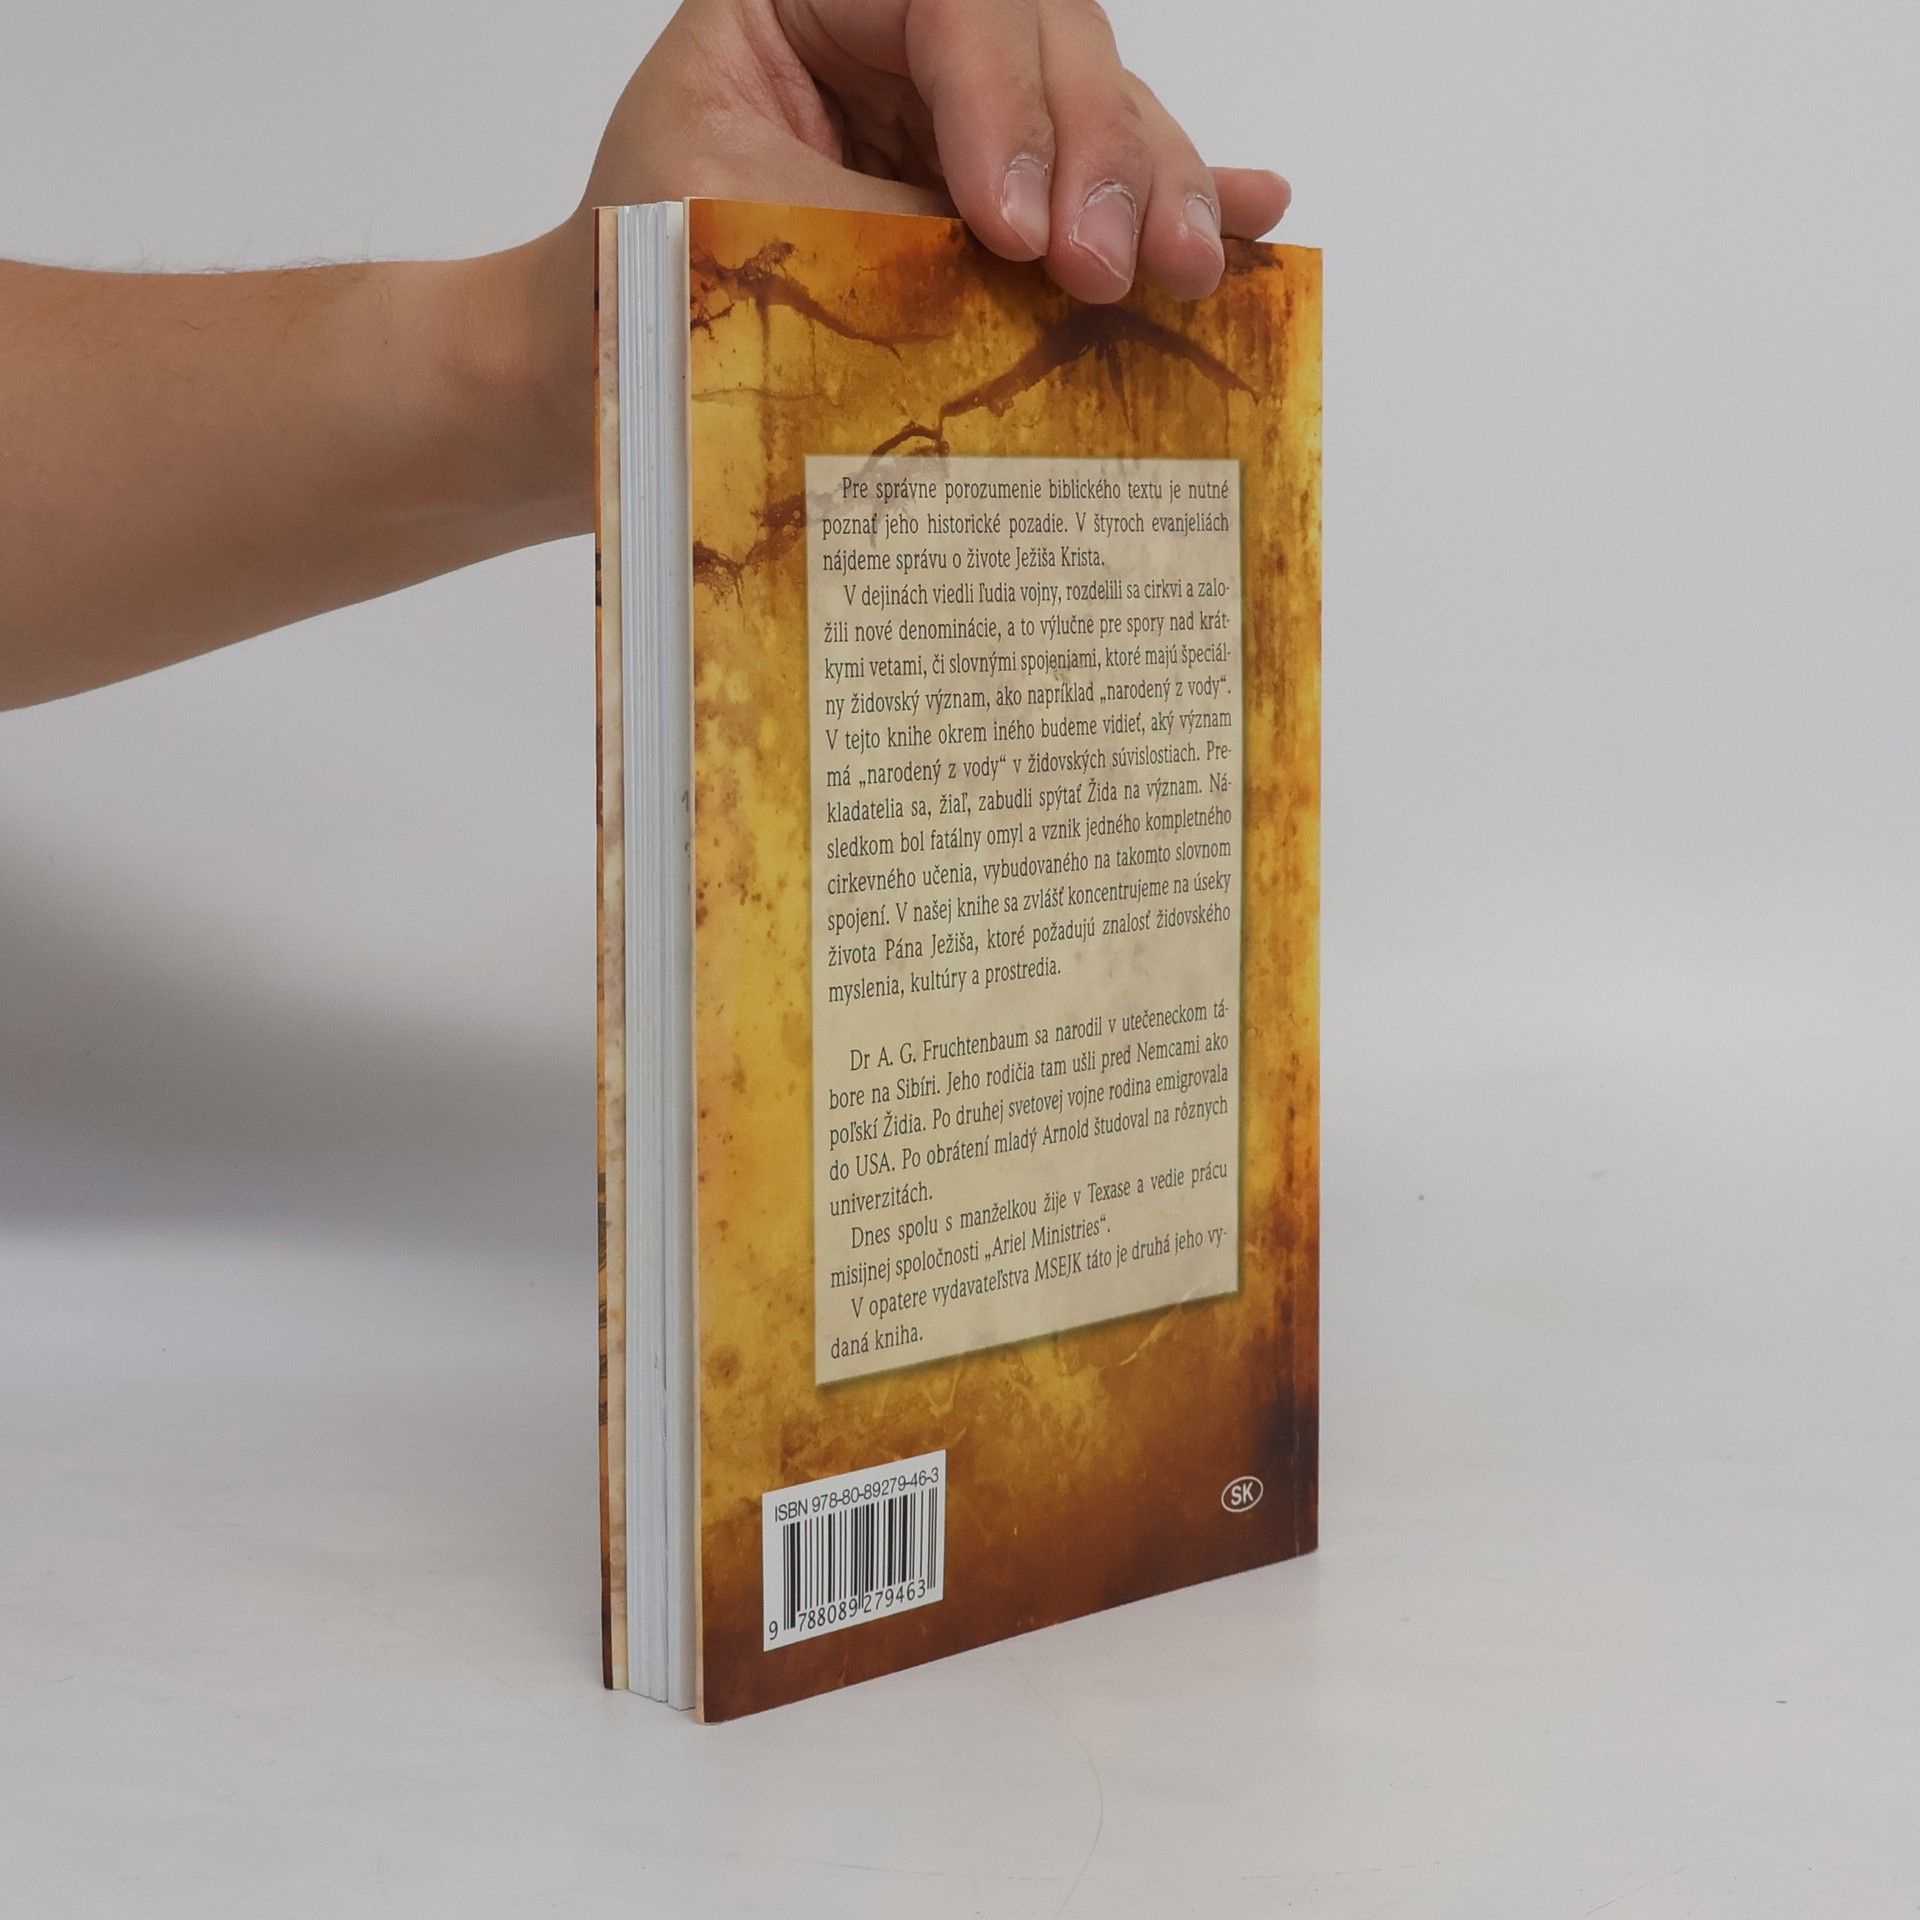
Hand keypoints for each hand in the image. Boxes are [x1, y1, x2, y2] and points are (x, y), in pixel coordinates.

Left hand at [501, 0, 1291, 518]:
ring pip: (1096, 108)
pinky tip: (1250, 213)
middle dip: (1101, 155)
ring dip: (1156, 187)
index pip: (953, 2)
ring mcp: (959, 112)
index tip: (1014, 232)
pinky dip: (1175, 197)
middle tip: (1112, 272)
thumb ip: (898, 238)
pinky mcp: (997, 194)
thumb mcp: (752, 241)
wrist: (608, 374)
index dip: (1006, 105)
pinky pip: (1099, 179)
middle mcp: (900, 37)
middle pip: (1052, 43)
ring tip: (1187, 273)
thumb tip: (1050, 270)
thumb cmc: (643, 291)